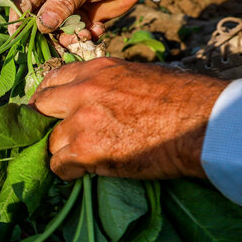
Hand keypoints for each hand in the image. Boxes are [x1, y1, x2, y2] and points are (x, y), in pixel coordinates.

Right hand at [9, 0, 163, 44]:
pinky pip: (76, 35)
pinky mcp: (84, 18)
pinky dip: (85, 37)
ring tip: (85, 33)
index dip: (18, 20)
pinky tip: (97, 30)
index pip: (22, 2)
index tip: (18, 38)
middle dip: (46, 36)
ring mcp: (68, 8)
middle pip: (37, 22)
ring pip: (57, 33)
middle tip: (56, 45)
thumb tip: (41, 25)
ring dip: (69, 38)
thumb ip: (62, 3)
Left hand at [29, 58, 228, 180]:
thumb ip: (106, 83)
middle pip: (40, 107)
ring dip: (65, 151)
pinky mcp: (86, 150)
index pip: (53, 78)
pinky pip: (60, 165)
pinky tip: (83, 172)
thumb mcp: (136, 74)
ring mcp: (81, 121)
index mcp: (96, 70)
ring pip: (52, 141)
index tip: (47, 109)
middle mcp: (82, 92)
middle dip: (43, 122)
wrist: (200, 124)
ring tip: (84, 157)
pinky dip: (68, 172)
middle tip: (54, 135)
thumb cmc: (180, 100)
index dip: (47, 97)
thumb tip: (94, 95)